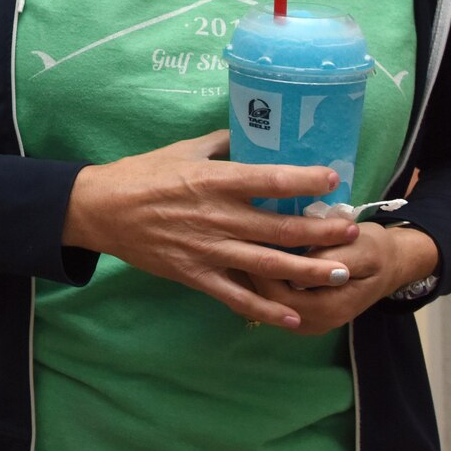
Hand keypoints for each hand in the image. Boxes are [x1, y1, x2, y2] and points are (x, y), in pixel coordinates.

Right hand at [64, 130, 361, 327]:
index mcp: (213, 181)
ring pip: (267, 265)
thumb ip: (222, 144)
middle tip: (351, 229)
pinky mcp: (195, 274)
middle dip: (321, 231)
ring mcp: (207, 250)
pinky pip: (236, 297)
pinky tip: (293, 317)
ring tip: (339, 272)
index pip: (269, 180)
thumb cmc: (141, 174)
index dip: (305, 181)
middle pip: (279, 228)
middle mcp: (216, 217)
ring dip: (307, 270)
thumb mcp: (181, 150)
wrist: (99, 210)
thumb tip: (256, 134)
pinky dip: (266, 310)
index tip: (333, 179)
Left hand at [249, 222, 439, 334]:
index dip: (261, 269)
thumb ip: (331, 257)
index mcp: (329, 309)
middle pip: (266, 301)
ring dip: (247, 277)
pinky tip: (242, 258)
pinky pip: (268, 300)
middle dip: (247, 273)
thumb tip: (300, 258)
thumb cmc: (374, 252)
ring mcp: (302, 320)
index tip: (244, 240)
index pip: (280, 295)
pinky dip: (255, 281)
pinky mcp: (296, 311)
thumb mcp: (361, 249)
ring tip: (230, 248)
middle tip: (230, 241)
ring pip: (263, 303)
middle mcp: (312, 322)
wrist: (388, 264)